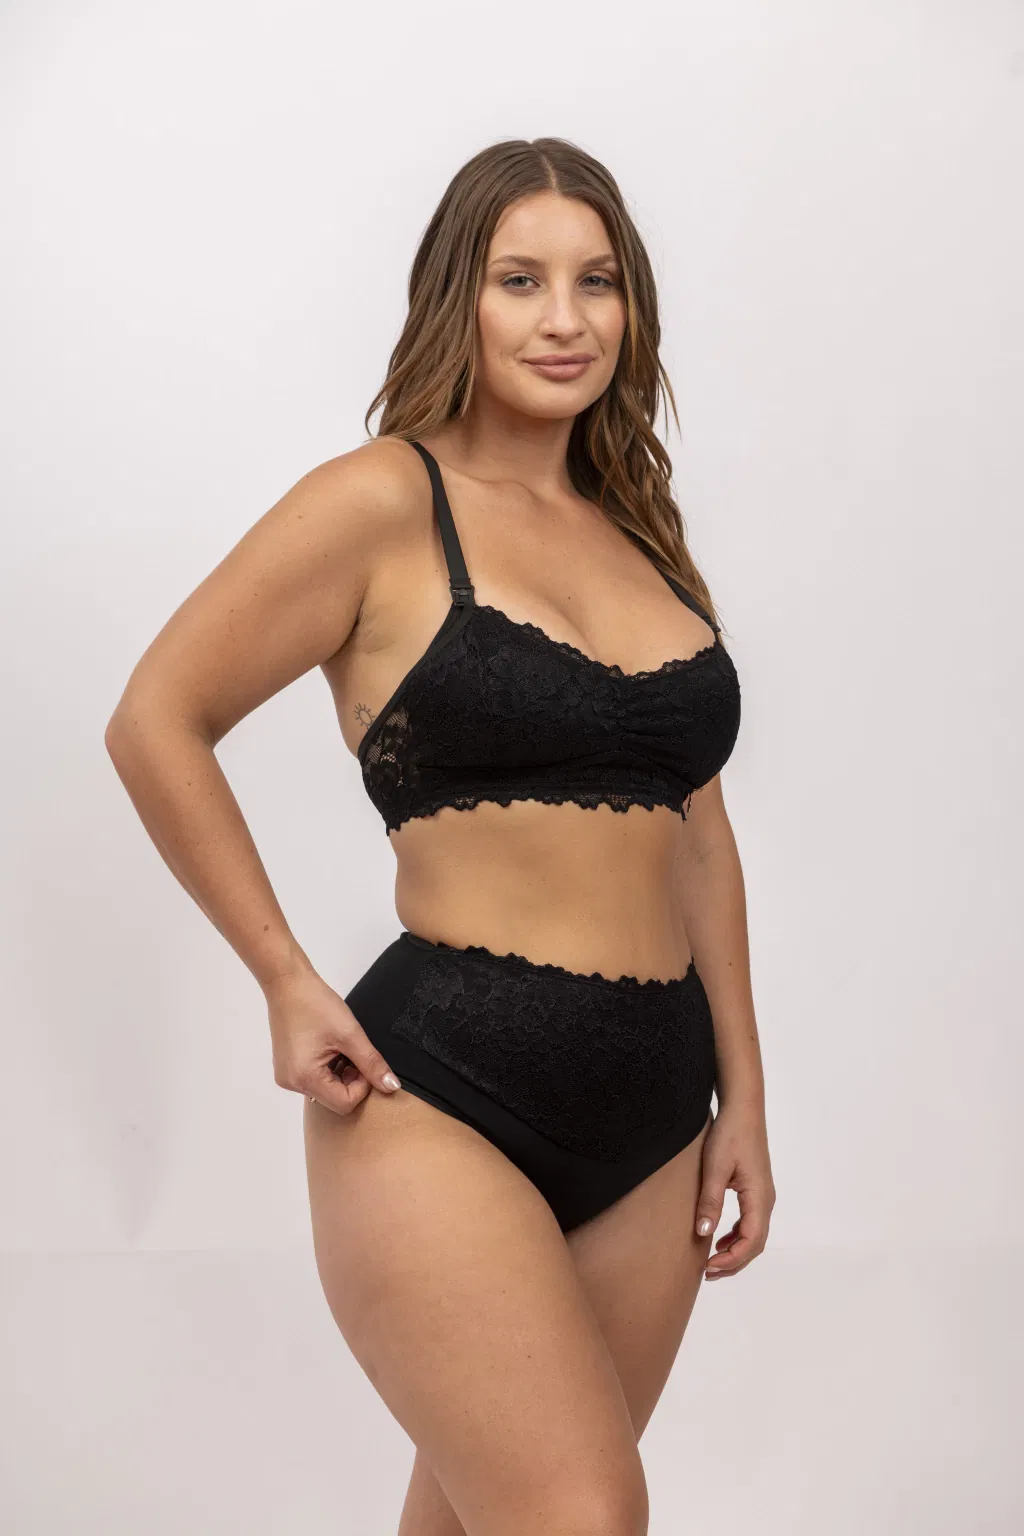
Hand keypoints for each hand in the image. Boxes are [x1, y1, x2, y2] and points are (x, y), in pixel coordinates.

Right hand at [264, 968, 401, 1115]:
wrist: (287, 982)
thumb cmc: (317, 1004)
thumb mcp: (350, 1034)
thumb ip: (372, 1063)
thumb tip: (392, 1087)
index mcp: (305, 1078)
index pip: (345, 1103)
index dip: (362, 1086)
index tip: (364, 1060)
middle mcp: (292, 1084)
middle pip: (334, 1099)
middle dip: (351, 1079)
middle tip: (353, 1051)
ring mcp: (287, 1076)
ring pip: (326, 1089)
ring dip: (340, 1073)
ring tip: (339, 1045)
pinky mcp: (287, 1068)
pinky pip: (314, 1079)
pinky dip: (328, 1068)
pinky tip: (329, 1046)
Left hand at [695, 1099, 774, 1279]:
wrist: (743, 1109)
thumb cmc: (730, 1134)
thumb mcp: (715, 1168)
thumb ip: (710, 1201)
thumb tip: (704, 1234)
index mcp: (759, 1197)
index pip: (751, 1241)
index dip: (732, 1260)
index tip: (709, 1268)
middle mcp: (766, 1200)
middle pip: (755, 1244)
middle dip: (733, 1262)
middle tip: (707, 1273)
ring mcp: (763, 1195)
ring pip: (753, 1234)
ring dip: (735, 1251)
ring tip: (712, 1262)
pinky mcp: (755, 1189)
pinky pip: (750, 1222)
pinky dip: (736, 1236)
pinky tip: (720, 1238)